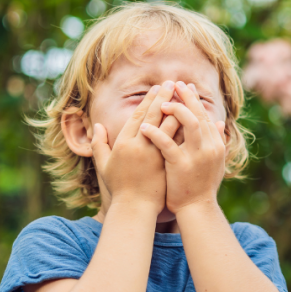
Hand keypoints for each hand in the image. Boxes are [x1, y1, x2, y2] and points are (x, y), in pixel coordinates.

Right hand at [91, 82, 176, 212]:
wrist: (135, 208)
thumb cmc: (119, 187)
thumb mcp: (104, 165)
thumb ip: (99, 144)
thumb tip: (97, 125)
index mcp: (124, 144)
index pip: (138, 116)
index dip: (148, 101)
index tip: (155, 88)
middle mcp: (139, 146)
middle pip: (154, 116)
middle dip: (163, 98)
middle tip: (171, 83)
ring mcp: (155, 155)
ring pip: (168, 126)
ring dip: (177, 109)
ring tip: (183, 96)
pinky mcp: (167, 163)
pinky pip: (178, 142)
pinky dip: (184, 129)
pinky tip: (192, 118)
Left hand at [139, 81, 226, 213]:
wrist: (198, 209)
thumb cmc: (203, 187)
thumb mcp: (215, 162)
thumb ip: (217, 141)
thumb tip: (219, 122)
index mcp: (215, 144)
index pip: (205, 115)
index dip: (194, 100)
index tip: (184, 86)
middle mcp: (209, 147)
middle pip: (198, 114)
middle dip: (186, 97)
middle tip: (173, 83)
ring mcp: (197, 155)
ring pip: (189, 123)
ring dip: (174, 110)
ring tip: (160, 103)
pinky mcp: (181, 164)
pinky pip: (167, 144)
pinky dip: (156, 133)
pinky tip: (144, 126)